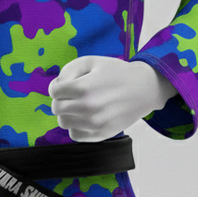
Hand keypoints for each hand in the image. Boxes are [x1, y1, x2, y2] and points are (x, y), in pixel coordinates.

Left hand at [48, 56, 175, 141]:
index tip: (66, 84)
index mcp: (83, 88)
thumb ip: (67, 71)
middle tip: (71, 95)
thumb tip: (56, 87)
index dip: (57, 86)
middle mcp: (87, 108)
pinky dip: (76, 126)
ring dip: (67, 113)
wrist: (143, 89)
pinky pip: (75, 135)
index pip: (53, 91)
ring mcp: (94, 124)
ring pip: (63, 122)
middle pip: (56, 107)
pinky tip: (85, 117)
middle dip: (60, 99)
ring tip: (78, 105)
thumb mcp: (90, 61)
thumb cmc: (116, 73)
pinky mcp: (101, 134)